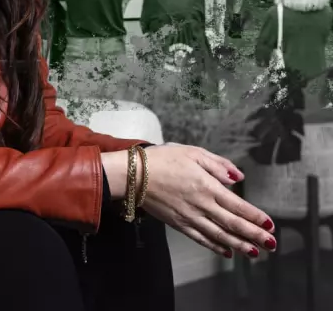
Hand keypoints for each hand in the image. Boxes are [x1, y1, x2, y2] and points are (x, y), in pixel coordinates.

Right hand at [140, 143, 275, 258]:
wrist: (133, 175)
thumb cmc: (162, 159)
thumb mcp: (192, 152)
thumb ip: (218, 164)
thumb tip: (237, 176)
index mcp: (208, 186)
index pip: (238, 206)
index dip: (256, 217)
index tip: (270, 225)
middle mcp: (202, 205)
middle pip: (233, 224)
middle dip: (254, 236)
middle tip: (271, 245)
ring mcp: (190, 217)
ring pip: (220, 235)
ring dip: (239, 245)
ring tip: (255, 253)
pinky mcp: (178, 224)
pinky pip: (201, 238)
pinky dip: (215, 247)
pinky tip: (226, 252)